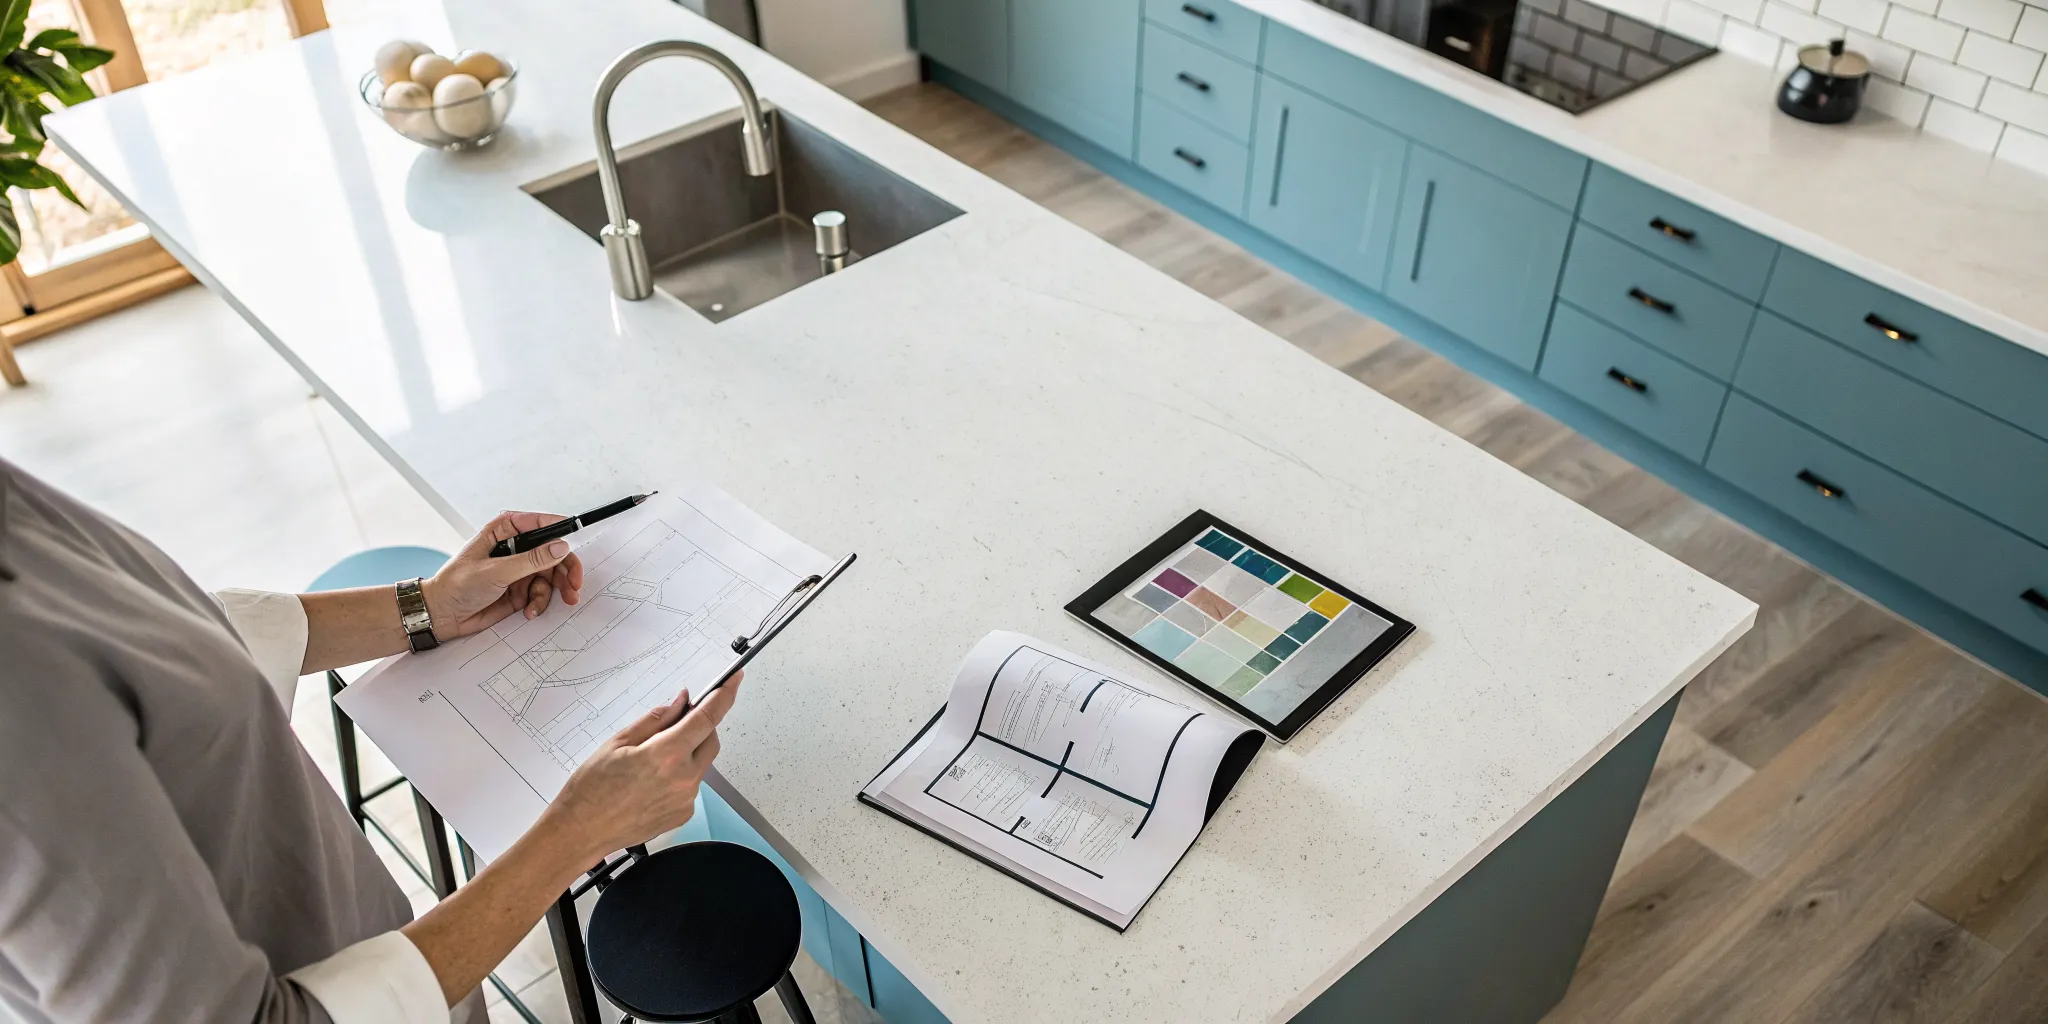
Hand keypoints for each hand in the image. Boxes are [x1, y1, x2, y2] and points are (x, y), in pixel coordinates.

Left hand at [422, 511, 586, 639]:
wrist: (441, 615)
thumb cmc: (456, 585)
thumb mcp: (496, 571)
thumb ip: (531, 560)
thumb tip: (559, 547)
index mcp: (503, 532)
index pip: (539, 524)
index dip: (559, 530)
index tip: (574, 540)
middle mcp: (514, 548)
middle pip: (552, 552)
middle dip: (565, 570)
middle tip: (574, 585)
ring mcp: (518, 570)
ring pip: (550, 575)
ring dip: (554, 591)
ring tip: (554, 602)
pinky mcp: (519, 589)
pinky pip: (541, 593)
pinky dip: (539, 603)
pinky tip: (529, 611)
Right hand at [541, 674, 741, 858]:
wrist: (581, 832)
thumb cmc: (591, 790)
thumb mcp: (618, 743)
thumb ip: (655, 721)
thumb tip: (680, 703)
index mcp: (667, 755)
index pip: (708, 717)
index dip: (724, 695)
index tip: (734, 681)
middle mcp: (683, 779)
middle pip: (710, 740)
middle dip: (700, 726)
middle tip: (676, 722)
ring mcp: (686, 800)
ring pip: (700, 763)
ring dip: (687, 752)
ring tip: (650, 761)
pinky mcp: (683, 814)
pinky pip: (691, 785)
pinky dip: (680, 775)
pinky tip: (651, 781)